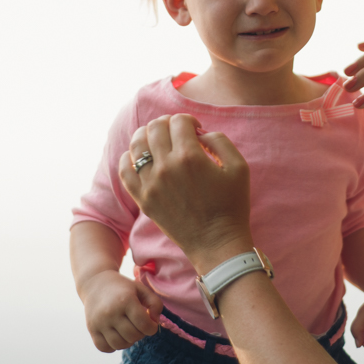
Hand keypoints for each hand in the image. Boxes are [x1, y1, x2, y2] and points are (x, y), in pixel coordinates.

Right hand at [78, 270, 163, 352]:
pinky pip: (105, 348)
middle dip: (140, 334)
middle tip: (138, 325)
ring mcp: (99, 322)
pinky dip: (113, 346)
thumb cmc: (123, 288)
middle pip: (133, 336)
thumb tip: (154, 322)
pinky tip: (116, 335)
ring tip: (128, 331)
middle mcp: (111, 312)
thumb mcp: (141, 289)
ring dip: (128, 341)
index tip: (150, 323)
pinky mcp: (91, 329)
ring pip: (119, 345)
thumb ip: (155, 304)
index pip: (144, 325)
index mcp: (126, 300)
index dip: (152, 328)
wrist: (96, 283)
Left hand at [119, 114, 254, 273]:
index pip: (179, 121)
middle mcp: (166, 167)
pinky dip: (129, 157)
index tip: (195, 131)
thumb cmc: (231, 205)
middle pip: (155, 127)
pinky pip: (124, 170)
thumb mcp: (239, 167)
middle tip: (177, 133)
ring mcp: (151, 184)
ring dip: (147, 135)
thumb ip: (219, 140)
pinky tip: (140, 158)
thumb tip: (199, 133)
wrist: (216, 243)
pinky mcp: (143, 199)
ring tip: (157, 140)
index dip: (188, 121)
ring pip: (137, 143)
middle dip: (167, 123)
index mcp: (190, 156)